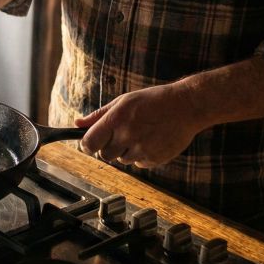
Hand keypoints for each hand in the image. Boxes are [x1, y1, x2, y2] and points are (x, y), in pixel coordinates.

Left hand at [75, 83, 207, 167]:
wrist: (187, 106)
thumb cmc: (153, 101)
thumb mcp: (123, 101)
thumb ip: (99, 115)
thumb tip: (77, 124)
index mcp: (117, 118)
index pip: (89, 142)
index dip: (87, 145)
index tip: (90, 143)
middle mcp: (127, 135)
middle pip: (104, 155)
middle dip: (108, 147)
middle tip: (120, 135)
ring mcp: (142, 149)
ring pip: (122, 160)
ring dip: (126, 151)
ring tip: (140, 133)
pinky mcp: (155, 159)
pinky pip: (138, 163)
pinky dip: (142, 155)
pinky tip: (151, 140)